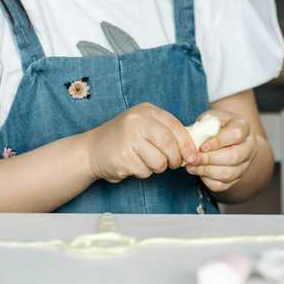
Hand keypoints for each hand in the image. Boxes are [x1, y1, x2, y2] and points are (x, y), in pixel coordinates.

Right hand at [83, 103, 200, 183]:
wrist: (91, 150)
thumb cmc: (124, 139)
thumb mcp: (145, 126)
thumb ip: (166, 132)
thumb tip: (193, 148)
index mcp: (146, 111)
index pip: (175, 127)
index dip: (187, 144)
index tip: (193, 156)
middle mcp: (137, 121)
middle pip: (169, 145)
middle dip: (175, 159)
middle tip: (172, 164)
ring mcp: (128, 139)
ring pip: (159, 161)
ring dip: (157, 168)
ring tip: (145, 161)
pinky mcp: (122, 158)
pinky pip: (145, 171)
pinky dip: (142, 172)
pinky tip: (132, 164)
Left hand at [187, 109, 256, 192]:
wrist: (223, 138)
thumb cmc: (215, 126)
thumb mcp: (210, 118)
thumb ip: (204, 126)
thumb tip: (194, 139)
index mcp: (243, 127)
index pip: (235, 135)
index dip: (218, 142)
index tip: (202, 146)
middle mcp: (249, 146)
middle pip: (234, 157)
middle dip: (210, 159)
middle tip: (193, 159)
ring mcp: (245, 164)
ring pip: (228, 174)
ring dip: (207, 171)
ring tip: (191, 166)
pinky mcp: (236, 178)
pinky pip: (222, 185)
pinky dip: (208, 180)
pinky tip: (198, 172)